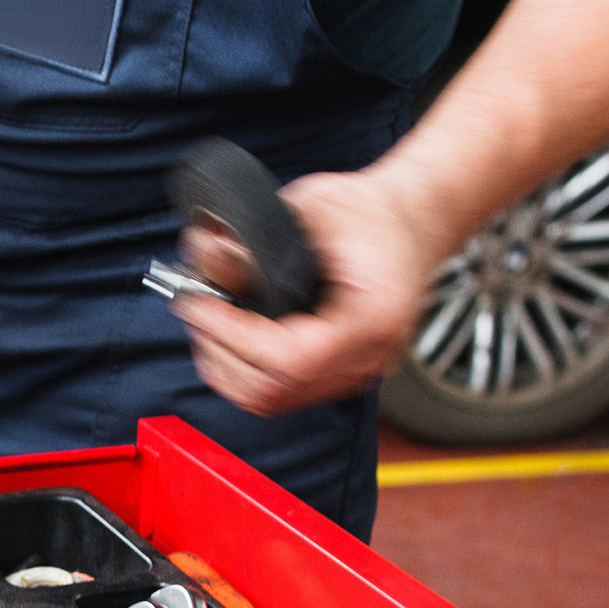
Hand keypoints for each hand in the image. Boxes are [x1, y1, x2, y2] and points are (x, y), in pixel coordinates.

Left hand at [172, 167, 447, 416]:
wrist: (412, 221)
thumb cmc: (370, 211)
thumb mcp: (314, 207)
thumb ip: (260, 239)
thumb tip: (207, 259)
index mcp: (374, 316)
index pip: (290, 359)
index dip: (232, 337)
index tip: (200, 305)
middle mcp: (371, 355)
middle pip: (275, 389)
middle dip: (221, 353)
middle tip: (196, 310)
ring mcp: (358, 371)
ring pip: (274, 400)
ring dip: (227, 367)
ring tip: (206, 322)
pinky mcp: (342, 373)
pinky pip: (284, 393)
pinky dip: (245, 373)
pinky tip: (227, 339)